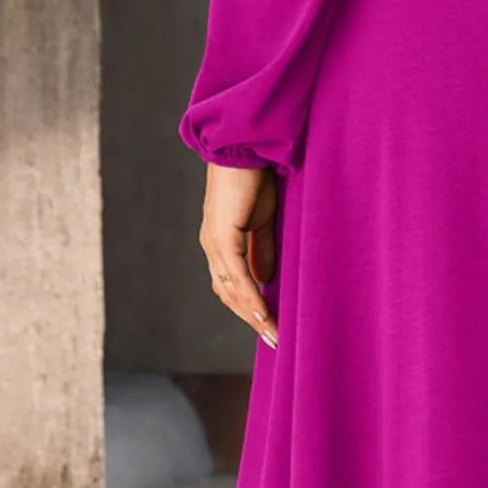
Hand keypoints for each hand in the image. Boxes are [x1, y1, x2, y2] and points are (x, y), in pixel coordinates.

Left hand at [199, 163, 279, 345]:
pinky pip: (237, 276)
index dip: (249, 309)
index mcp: (220, 243)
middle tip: (275, 341)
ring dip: (253, 316)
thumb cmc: (255, 177)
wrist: (243, 146)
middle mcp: (212, 247)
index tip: (270, 327)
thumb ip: (263, 249)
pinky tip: (264, 313)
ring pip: (231, 291)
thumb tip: (266, 279)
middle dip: (252, 320)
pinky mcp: (222, 236)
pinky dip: (250, 297)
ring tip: (274, 334)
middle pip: (229, 296)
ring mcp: (214, 243)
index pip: (232, 287)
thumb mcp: (264, 219)